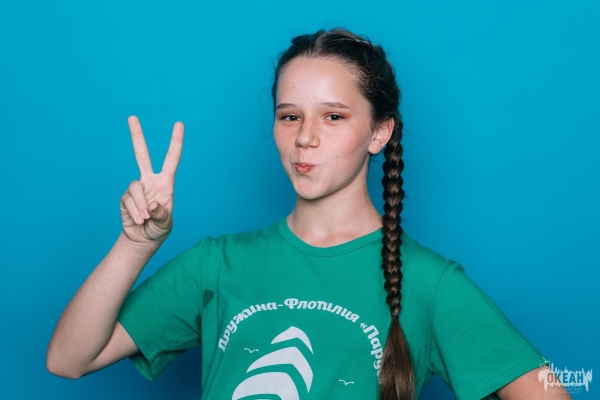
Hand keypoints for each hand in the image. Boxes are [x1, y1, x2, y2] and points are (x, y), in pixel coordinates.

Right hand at [120, 116, 183, 245]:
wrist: (143, 240)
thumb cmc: (159, 229)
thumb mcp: (166, 223)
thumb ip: (162, 214)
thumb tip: (152, 204)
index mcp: (166, 182)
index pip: (171, 159)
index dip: (176, 142)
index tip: (179, 124)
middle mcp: (150, 181)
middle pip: (141, 154)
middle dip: (136, 136)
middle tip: (131, 117)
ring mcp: (136, 188)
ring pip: (135, 188)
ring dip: (141, 206)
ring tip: (146, 219)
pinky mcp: (125, 197)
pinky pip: (128, 201)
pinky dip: (135, 212)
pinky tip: (139, 220)